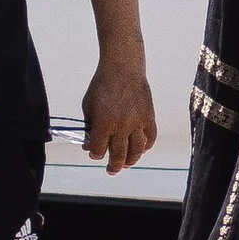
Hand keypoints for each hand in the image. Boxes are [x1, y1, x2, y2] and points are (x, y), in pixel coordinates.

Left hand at [84, 51, 157, 173]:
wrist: (123, 68)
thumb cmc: (102, 85)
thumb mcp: (88, 105)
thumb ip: (89, 126)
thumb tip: (89, 142)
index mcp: (104, 123)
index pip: (98, 150)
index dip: (94, 154)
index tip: (94, 152)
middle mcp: (121, 126)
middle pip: (118, 156)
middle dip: (113, 166)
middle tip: (111, 170)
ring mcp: (137, 122)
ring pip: (136, 151)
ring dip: (131, 161)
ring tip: (127, 164)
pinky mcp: (148, 117)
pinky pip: (150, 138)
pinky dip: (146, 146)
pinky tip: (141, 148)